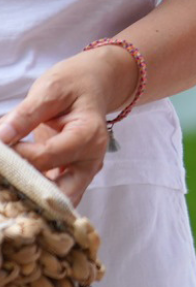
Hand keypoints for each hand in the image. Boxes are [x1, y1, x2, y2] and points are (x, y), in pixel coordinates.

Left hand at [0, 49, 133, 204]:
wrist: (95, 85)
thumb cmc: (74, 85)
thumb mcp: (50, 89)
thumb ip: (26, 115)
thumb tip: (1, 138)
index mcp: (89, 135)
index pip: (46, 156)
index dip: (16, 156)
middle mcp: (91, 160)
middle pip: (59, 192)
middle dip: (27, 192)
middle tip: (3, 181)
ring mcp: (84, 172)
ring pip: (58, 201)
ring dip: (31, 199)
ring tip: (6, 188)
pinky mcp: (74, 178)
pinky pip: (55, 196)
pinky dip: (35, 196)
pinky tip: (14, 188)